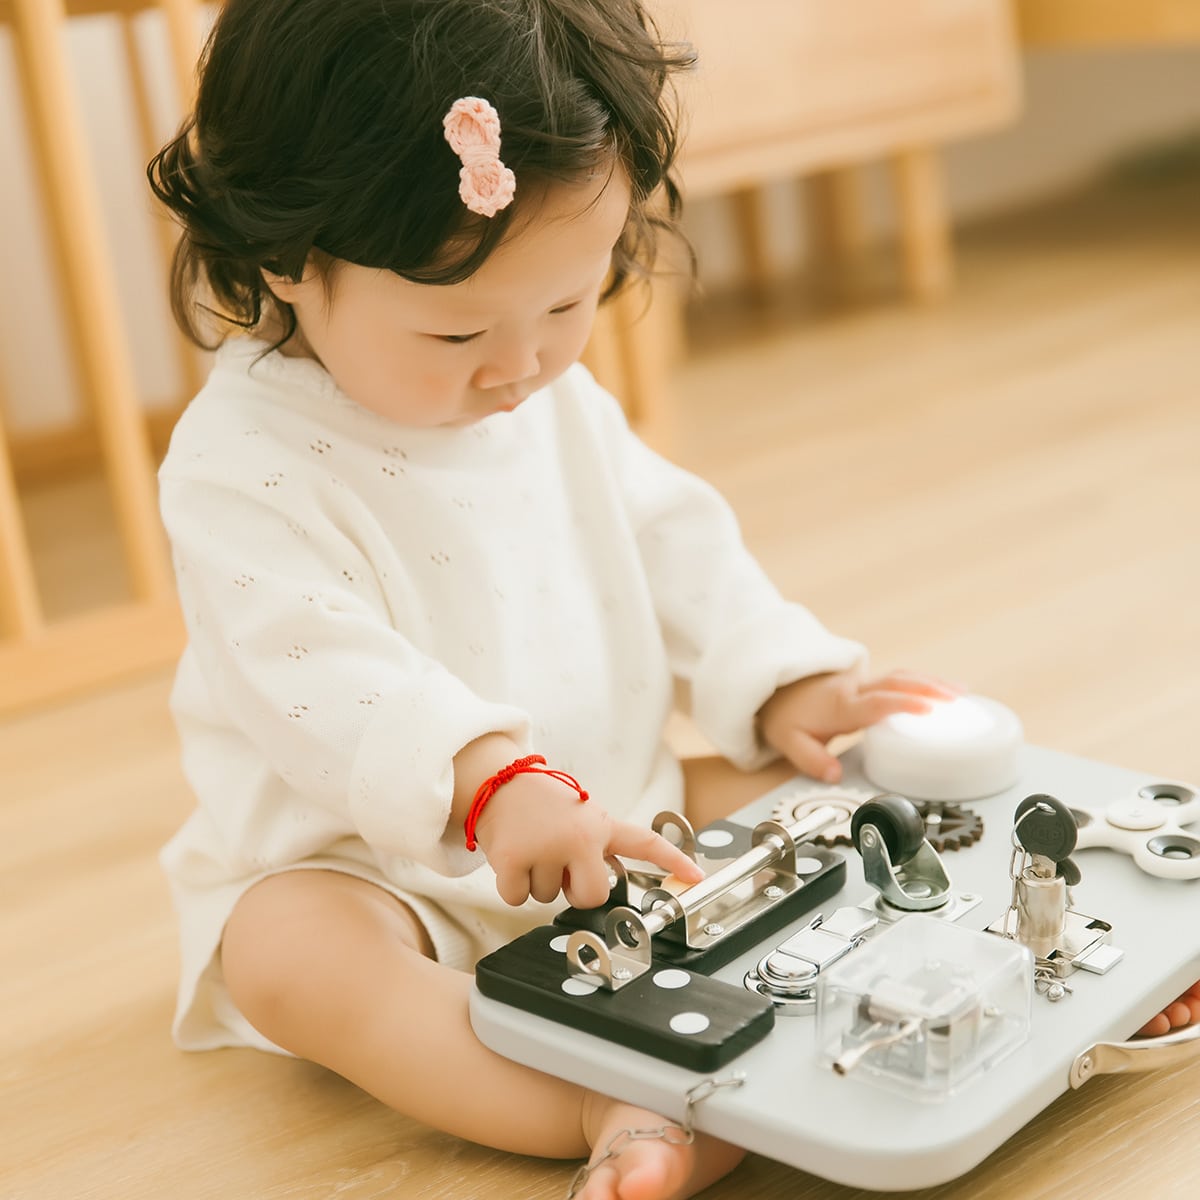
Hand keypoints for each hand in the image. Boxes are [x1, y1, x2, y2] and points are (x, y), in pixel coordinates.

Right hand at [474, 772, 704, 909]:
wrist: (499, 782)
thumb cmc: (543, 807)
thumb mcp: (580, 817)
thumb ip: (597, 848)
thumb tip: (603, 886)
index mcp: (600, 825)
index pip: (644, 842)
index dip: (673, 861)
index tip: (697, 876)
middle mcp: (579, 836)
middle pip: (591, 896)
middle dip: (574, 891)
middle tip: (558, 864)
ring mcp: (547, 847)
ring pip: (548, 898)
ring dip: (537, 880)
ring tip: (531, 846)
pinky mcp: (514, 858)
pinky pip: (518, 898)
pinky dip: (511, 886)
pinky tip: (511, 856)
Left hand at [757, 667, 961, 782]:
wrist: (773, 686)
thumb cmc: (784, 714)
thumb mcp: (787, 740)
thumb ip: (810, 759)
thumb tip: (834, 775)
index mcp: (841, 705)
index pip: (876, 702)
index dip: (903, 704)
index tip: (929, 708)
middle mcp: (854, 689)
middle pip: (896, 682)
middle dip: (929, 688)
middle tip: (957, 699)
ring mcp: (861, 682)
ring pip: (900, 676)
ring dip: (931, 682)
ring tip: (960, 692)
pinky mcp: (865, 683)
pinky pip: (897, 679)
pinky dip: (921, 682)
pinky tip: (941, 690)